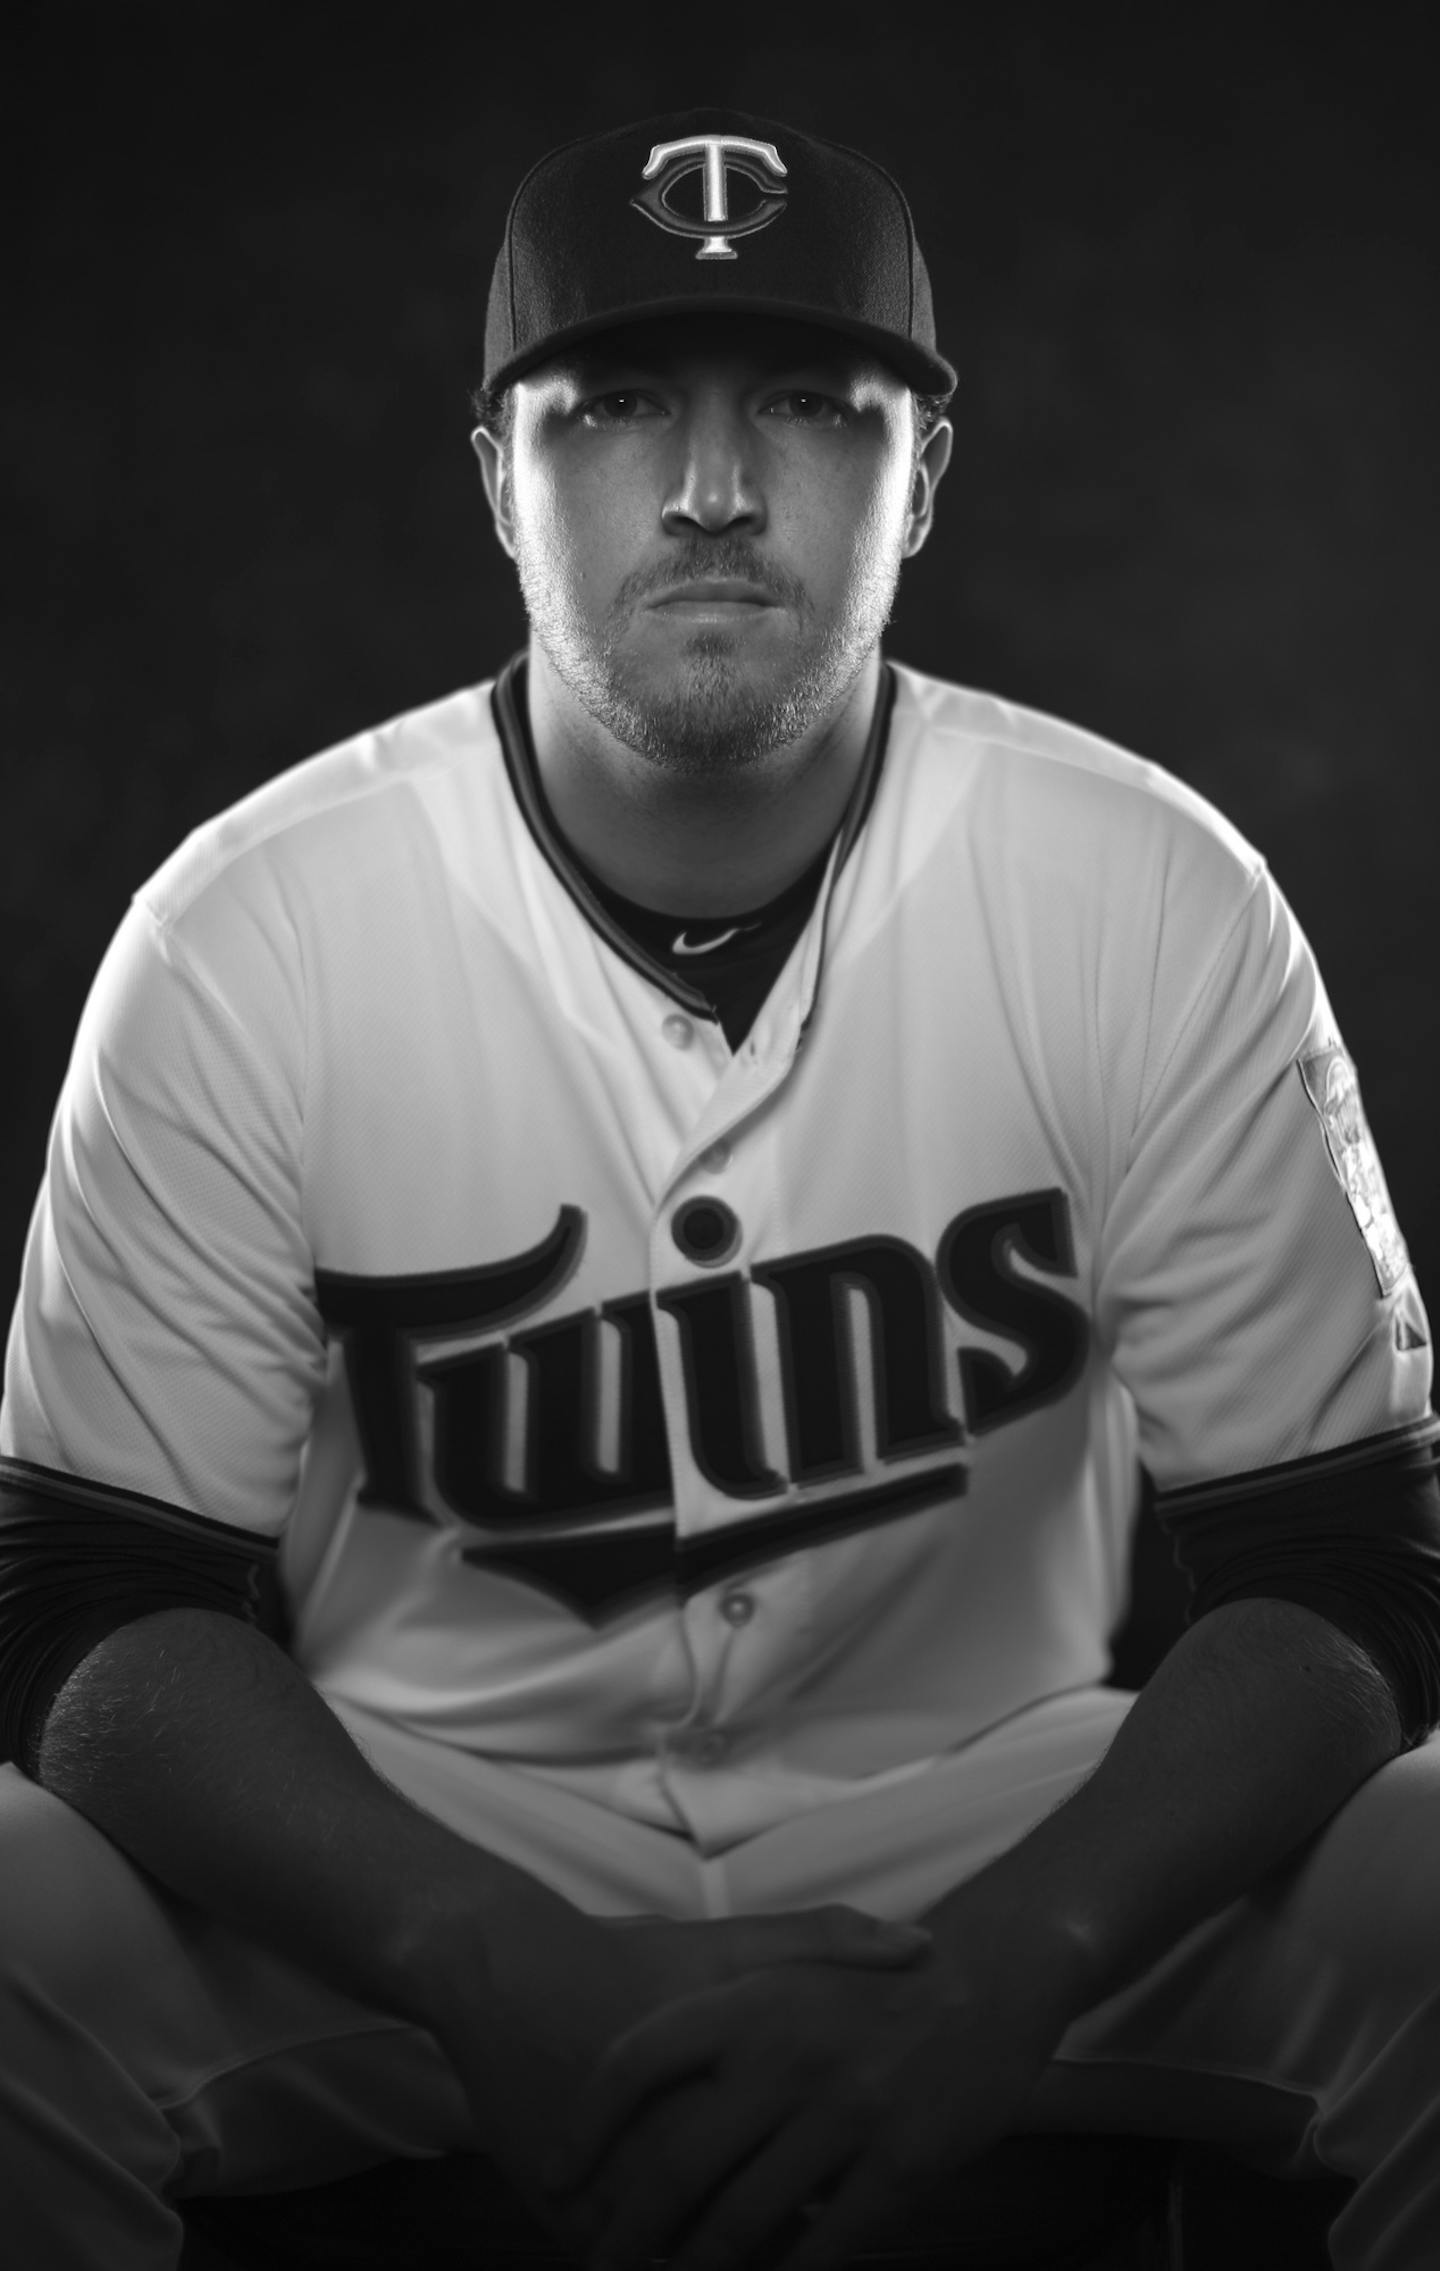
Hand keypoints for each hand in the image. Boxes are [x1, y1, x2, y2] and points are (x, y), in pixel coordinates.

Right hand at [425, 1889, 930, 2257]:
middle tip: (807, 2238)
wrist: (507, 1973)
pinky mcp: (566, 2212)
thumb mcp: (726, 1947)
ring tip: (758, 2261)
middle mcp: (670, 2138)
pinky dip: (656, 2265)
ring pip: (684, 2255)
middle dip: (780, 2247)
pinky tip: (679, 2260)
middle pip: (748, 2227)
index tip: (859, 2193)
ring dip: (718, 2264)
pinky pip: (624, 2261)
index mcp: (726, 2077)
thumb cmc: (628, 1962)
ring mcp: (614, 2185)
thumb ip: (823, 1941)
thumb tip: (923, 1946)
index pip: (802, 2167)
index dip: (836, 2193)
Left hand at [544, 1938, 1079, 2270]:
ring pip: (743, 2220)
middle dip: (627, 2229)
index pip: (635, 2060)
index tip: (554, 2178)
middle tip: (601, 2266)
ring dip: (697, 2270)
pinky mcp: (903, 2161)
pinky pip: (825, 2245)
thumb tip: (632, 2093)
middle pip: (677, 2160)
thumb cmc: (873, 1983)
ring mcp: (846, 2109)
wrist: (991, 1974)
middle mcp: (786, 2052)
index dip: (585, 2125)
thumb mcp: (786, 1973)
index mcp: (749, 1998)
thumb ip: (716, 2019)